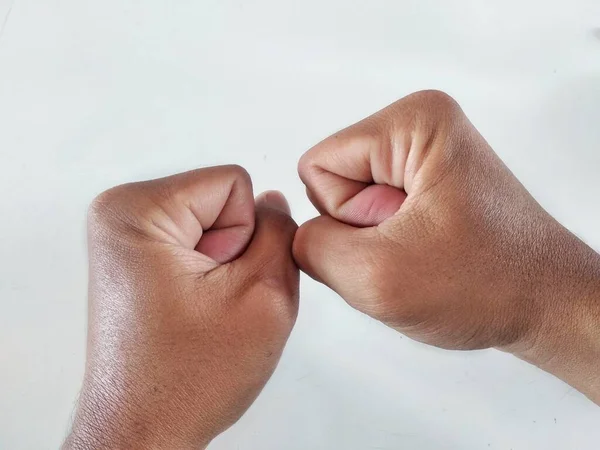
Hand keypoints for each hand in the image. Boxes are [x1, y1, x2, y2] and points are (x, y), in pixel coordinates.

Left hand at [64, 166, 298, 448]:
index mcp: (137, 210)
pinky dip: (207, 276)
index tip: (223, 283)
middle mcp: (119, 214)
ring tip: (203, 310)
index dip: (249, 235)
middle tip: (214, 302)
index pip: (235, 183)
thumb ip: (281, 233)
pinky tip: (194, 312)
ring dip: (223, 268)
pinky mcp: (133, 259)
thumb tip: (275, 203)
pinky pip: (195, 244)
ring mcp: (124, 237)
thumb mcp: (264, 296)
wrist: (142, 431)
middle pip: (221, 201)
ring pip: (214, 224)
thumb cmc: (184, 381)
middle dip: (234, 251)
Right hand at [293, 90, 599, 401]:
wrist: (545, 304)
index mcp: (413, 122)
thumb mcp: (378, 276)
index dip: (345, 217)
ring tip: (421, 252)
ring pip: (350, 203)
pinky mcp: (427, 179)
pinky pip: (373, 213)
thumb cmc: (488, 285)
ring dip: (374, 241)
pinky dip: (387, 243)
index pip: (317, 166)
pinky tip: (424, 253)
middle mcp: (419, 125)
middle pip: (333, 181)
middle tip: (410, 248)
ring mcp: (424, 152)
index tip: (396, 236)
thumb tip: (295, 232)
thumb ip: (311, 248)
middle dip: (360, 230)